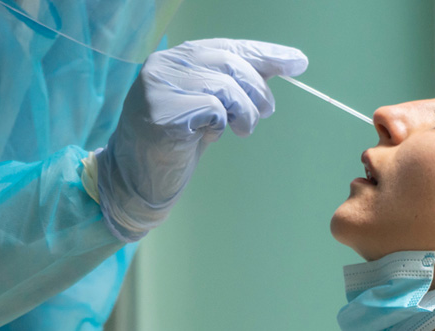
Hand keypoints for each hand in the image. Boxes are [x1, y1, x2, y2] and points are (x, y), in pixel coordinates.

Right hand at [96, 38, 307, 240]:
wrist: (136, 180)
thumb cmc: (175, 144)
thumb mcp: (209, 108)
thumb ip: (234, 85)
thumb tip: (285, 64)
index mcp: (176, 58)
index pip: (228, 47)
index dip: (265, 54)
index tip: (298, 63)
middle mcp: (164, 64)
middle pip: (230, 62)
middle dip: (258, 89)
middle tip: (266, 112)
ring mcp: (159, 86)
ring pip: (225, 86)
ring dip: (245, 112)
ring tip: (242, 130)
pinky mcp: (161, 112)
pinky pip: (212, 109)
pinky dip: (221, 124)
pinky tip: (210, 136)